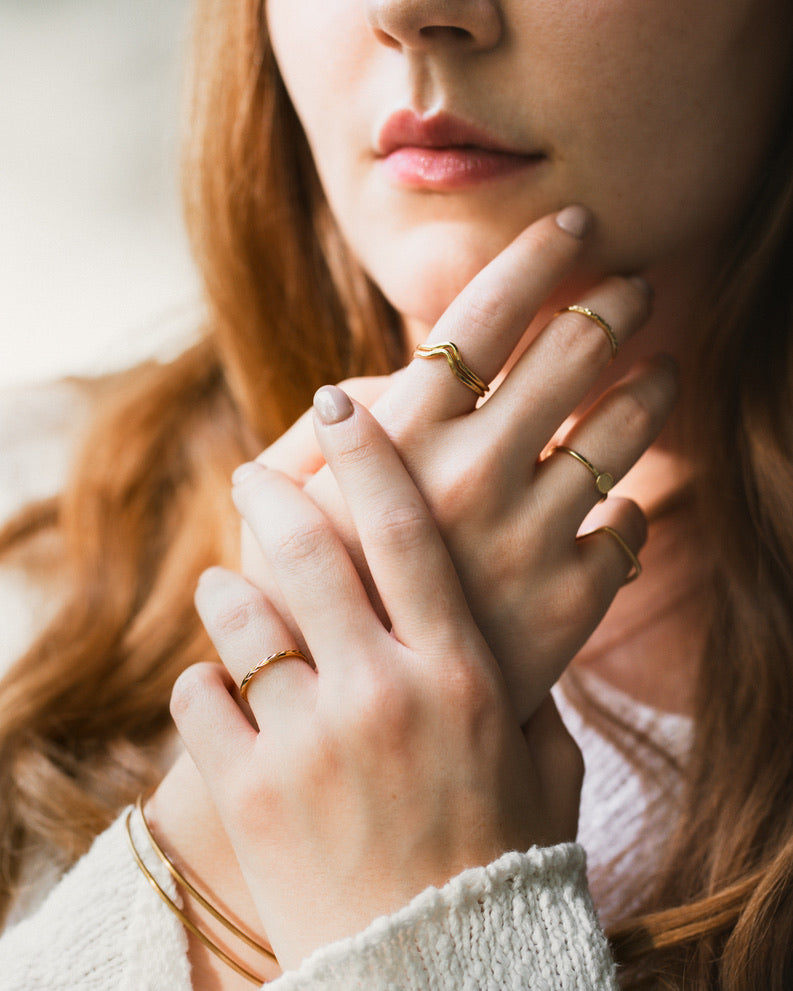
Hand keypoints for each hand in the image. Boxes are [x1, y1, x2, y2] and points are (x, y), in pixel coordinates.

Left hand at [172, 393, 582, 969]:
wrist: (435, 970)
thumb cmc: (499, 858)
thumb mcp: (540, 762)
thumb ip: (530, 682)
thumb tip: (520, 627)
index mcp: (459, 673)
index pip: (406, 532)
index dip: (366, 456)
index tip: (336, 404)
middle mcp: (382, 691)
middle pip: (311, 550)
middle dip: (272, 495)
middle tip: (250, 472)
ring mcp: (308, 740)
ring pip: (241, 617)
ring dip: (229, 588)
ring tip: (227, 582)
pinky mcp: (249, 790)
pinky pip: (201, 696)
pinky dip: (206, 680)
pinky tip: (220, 687)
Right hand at [244, 208, 677, 721]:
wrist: (348, 715)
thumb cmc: (308, 594)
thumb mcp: (284, 501)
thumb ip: (329, 429)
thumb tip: (383, 377)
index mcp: (402, 437)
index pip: (487, 314)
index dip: (539, 256)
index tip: (578, 223)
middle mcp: (474, 473)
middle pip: (575, 353)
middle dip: (615, 305)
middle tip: (634, 289)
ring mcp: (530, 537)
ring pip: (624, 431)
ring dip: (650, 387)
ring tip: (660, 370)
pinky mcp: (571, 601)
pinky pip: (629, 526)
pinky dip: (630, 507)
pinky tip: (620, 500)